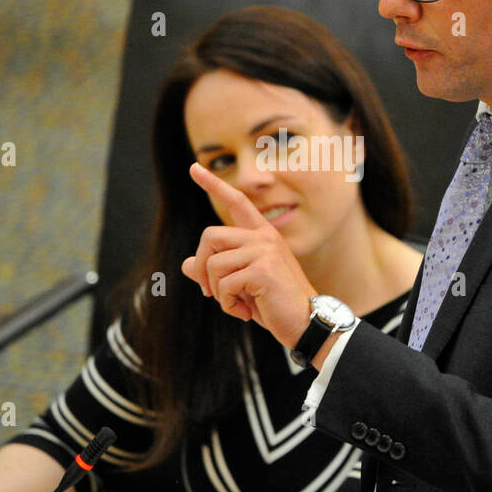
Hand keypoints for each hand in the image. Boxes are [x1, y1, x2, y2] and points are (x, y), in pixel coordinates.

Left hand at [182, 162, 316, 347]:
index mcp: (263, 235)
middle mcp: (264, 237)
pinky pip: (225, 284)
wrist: (306, 323)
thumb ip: (216, 272)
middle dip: (202, 267)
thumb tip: (186, 264)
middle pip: (210, 236)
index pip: (236, 202)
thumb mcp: (242, 286)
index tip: (194, 168)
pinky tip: (245, 312)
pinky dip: (228, 304)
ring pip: (213, 263)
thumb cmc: (275, 305)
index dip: (213, 185)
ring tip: (237, 304)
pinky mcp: (262, 269)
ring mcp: (264, 251)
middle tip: (211, 292)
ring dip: (218, 291)